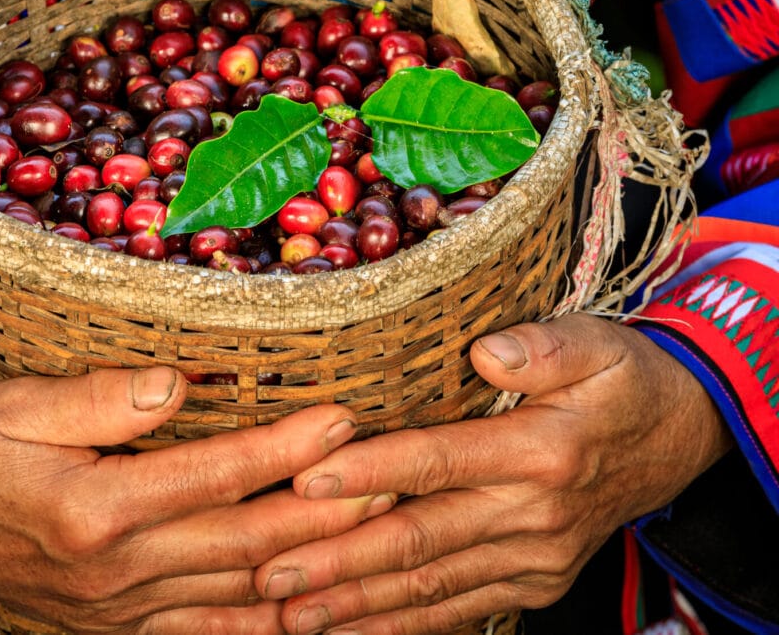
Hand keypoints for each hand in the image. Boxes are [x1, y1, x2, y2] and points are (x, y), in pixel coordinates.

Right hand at [0, 366, 388, 633]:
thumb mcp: (14, 405)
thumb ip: (98, 397)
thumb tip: (176, 383)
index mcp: (92, 506)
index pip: (215, 472)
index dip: (286, 444)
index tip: (344, 414)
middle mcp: (113, 569)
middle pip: (244, 540)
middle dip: (325, 509)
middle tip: (392, 477)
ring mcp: (116, 609)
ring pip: (236, 593)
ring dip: (310, 566)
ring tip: (373, 537)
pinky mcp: (112, 626)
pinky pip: (202, 634)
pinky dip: (260, 627)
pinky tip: (306, 615)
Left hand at [255, 313, 732, 634]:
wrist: (679, 436)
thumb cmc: (624, 378)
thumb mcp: (597, 343)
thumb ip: (543, 347)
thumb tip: (484, 353)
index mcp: (543, 450)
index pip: (439, 461)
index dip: (370, 473)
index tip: (305, 480)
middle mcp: (535, 515)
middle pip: (422, 538)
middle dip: (341, 559)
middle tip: (271, 571)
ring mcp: (534, 558)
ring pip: (434, 585)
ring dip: (362, 604)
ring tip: (294, 614)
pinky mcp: (533, 581)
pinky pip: (463, 608)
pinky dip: (407, 625)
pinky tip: (358, 632)